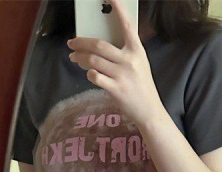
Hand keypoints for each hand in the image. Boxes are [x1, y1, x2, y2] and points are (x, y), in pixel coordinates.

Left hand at [66, 0, 165, 124]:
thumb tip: (100, 45)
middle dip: (81, 42)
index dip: (118, 10)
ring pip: (94, 60)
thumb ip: (125, 52)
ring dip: (80, 58)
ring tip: (74, 58)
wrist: (150, 111)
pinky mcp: (116, 89)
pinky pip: (95, 76)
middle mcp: (129, 60)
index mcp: (137, 50)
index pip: (126, 25)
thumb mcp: (140, 64)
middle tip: (71, 43)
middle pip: (99, 45)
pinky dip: (89, 74)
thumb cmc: (142, 87)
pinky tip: (89, 74)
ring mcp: (122, 75)